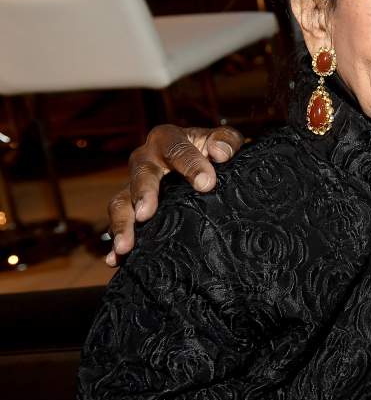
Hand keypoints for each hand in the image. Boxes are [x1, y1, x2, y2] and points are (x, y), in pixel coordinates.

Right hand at [105, 125, 244, 264]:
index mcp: (168, 139)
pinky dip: (117, 241)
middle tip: (146, 213)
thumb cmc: (214, 150)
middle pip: (141, 174)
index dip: (191, 165)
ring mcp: (135, 185)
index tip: (206, 184)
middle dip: (143, 193)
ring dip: (122, 223)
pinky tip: (114, 260)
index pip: (177, 150)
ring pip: (121, 201)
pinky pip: (118, 222)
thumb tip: (220, 153)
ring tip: (125, 246)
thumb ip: (226, 141)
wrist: (205, 164)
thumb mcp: (223, 141)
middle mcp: (146, 159)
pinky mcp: (133, 207)